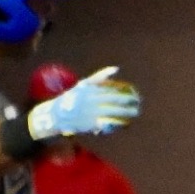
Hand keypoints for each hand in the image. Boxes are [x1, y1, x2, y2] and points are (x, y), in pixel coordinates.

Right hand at [27, 66, 142, 139]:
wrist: (56, 115)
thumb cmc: (72, 98)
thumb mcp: (83, 85)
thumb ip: (99, 77)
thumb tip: (116, 69)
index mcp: (91, 90)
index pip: (113, 90)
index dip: (126, 92)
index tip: (136, 93)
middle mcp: (91, 100)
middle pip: (115, 101)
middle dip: (129, 102)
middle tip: (138, 103)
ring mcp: (90, 112)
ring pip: (113, 112)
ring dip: (126, 113)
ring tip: (135, 113)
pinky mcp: (89, 124)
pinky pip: (106, 124)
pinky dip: (116, 124)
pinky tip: (124, 124)